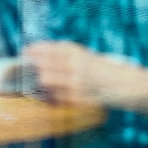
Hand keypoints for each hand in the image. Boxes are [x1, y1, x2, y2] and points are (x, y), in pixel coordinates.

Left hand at [23, 41, 147, 117]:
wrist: (122, 85)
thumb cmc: (99, 67)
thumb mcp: (82, 54)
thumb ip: (62, 53)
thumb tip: (36, 52)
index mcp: (76, 52)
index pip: (49, 49)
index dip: (34, 50)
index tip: (25, 52)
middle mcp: (75, 66)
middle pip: (44, 66)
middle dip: (32, 68)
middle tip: (25, 68)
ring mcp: (76, 83)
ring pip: (47, 82)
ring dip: (38, 81)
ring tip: (34, 81)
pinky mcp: (78, 98)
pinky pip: (56, 96)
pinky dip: (49, 94)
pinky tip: (47, 93)